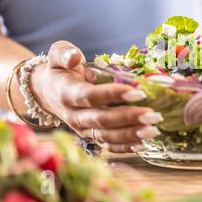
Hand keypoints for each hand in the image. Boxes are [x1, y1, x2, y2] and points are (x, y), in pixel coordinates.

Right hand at [29, 41, 163, 152]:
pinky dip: (124, 148)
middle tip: (154, 115)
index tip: (138, 92)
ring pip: (106, 136)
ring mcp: (82, 129)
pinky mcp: (90, 137)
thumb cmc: (60, 70)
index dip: (113, 95)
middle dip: (129, 118)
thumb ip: (65, 53)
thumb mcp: (58, 54)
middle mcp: (73, 115)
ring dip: (131, 135)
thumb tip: (74, 56)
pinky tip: (143, 145)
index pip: (90, 96)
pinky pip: (107, 145)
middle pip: (101, 120)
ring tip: (154, 130)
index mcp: (66, 93)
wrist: (47, 91)